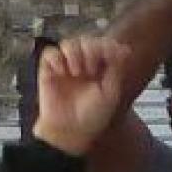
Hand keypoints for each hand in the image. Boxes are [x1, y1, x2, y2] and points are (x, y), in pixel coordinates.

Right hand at [32, 35, 136, 156]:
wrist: (70, 130)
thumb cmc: (93, 116)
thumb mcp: (111, 92)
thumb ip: (116, 69)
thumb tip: (123, 48)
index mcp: (100, 68)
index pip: (102, 45)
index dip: (106, 45)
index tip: (110, 54)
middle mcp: (83, 65)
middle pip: (86, 41)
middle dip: (91, 49)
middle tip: (91, 69)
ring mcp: (65, 67)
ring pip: (68, 44)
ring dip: (74, 53)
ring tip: (76, 72)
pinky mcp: (48, 71)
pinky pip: (50, 53)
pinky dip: (57, 58)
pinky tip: (63, 72)